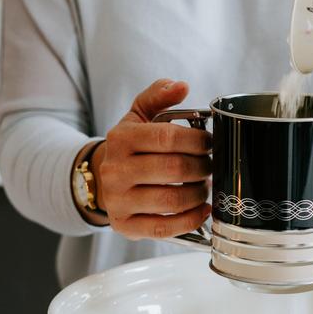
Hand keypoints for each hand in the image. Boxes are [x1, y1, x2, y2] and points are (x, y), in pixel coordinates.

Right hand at [90, 79, 211, 239]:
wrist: (102, 179)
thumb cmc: (130, 148)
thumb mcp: (138, 116)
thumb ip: (158, 96)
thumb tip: (181, 85)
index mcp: (121, 139)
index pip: (167, 138)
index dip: (197, 141)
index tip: (209, 142)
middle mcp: (116, 170)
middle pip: (174, 170)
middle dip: (202, 167)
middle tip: (210, 166)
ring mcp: (118, 200)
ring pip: (172, 200)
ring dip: (199, 194)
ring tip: (205, 186)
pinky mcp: (125, 225)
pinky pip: (164, 228)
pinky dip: (190, 220)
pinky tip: (202, 210)